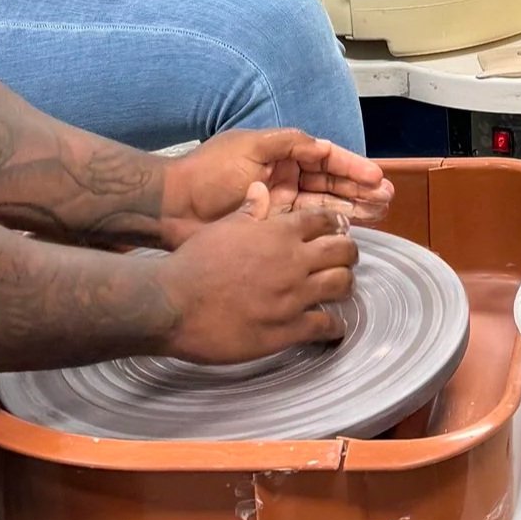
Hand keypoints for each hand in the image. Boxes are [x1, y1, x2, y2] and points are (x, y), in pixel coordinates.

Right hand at [159, 188, 358, 362]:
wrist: (172, 304)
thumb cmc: (192, 263)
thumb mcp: (221, 227)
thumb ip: (249, 211)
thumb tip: (261, 190)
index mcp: (278, 233)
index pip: (324, 220)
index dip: (336, 224)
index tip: (338, 231)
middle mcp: (293, 261)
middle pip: (343, 251)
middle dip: (348, 254)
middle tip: (345, 260)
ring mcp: (293, 297)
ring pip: (341, 285)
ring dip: (345, 285)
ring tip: (341, 289)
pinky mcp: (287, 329)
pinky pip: (325, 325)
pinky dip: (334, 326)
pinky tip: (333, 327)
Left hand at [163, 130, 391, 241]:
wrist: (171, 207)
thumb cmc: (207, 173)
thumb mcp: (249, 147)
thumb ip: (288, 143)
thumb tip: (322, 147)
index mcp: (280, 155)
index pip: (326, 158)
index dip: (352, 167)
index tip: (375, 178)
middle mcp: (284, 179)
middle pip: (331, 183)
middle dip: (359, 190)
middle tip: (387, 199)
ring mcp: (279, 205)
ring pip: (324, 205)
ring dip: (352, 208)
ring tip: (380, 213)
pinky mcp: (272, 230)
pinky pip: (307, 227)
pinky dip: (329, 228)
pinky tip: (350, 231)